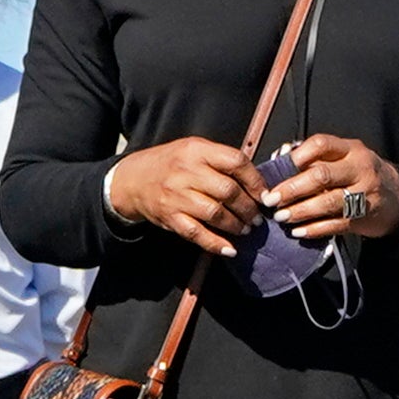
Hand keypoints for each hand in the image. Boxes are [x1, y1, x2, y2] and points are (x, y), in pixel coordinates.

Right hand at [104, 137, 264, 255]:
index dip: (255, 180)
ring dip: (236, 225)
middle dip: (248, 208)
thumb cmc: (170, 164)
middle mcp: (186, 171)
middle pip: (227, 191)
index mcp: (197, 150)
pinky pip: (197, 233)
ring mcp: (176, 195)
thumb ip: (221, 160)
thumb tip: (255, 181)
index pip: (235, 161)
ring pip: (215, 213)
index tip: (264, 194)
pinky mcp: (170, 216)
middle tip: (257, 217)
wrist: (133, 179)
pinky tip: (229, 248)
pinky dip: (215, 243)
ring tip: (245, 229)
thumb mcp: (194, 150)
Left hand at [262, 132, 398, 243]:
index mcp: (350, 149)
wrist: (396, 197)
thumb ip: (316, 160)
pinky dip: (314, 229)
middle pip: (322, 176)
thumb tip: (278, 164)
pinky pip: (335, 224)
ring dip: (301, 211)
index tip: (278, 169)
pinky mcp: (363, 217)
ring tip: (281, 217)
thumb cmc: (359, 174)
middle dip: (292, 188)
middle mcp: (359, 169)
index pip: (321, 144)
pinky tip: (298, 231)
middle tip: (271, 199)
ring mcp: (363, 194)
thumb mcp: (344, 158)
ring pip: (328, 202)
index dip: (297, 156)